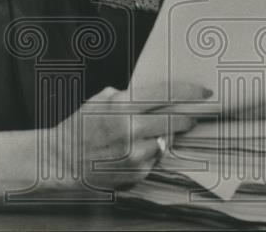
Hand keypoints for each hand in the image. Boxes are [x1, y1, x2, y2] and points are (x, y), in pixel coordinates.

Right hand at [49, 83, 206, 191]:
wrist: (61, 160)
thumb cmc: (79, 127)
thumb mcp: (99, 100)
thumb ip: (127, 96)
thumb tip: (154, 96)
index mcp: (122, 106)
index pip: (166, 95)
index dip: (189, 93)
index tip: (203, 93)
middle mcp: (131, 130)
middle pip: (174, 120)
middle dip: (188, 117)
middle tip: (193, 115)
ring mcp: (135, 154)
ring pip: (166, 142)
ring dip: (165, 137)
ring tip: (149, 135)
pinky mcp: (136, 173)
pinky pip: (154, 160)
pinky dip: (151, 154)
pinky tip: (135, 151)